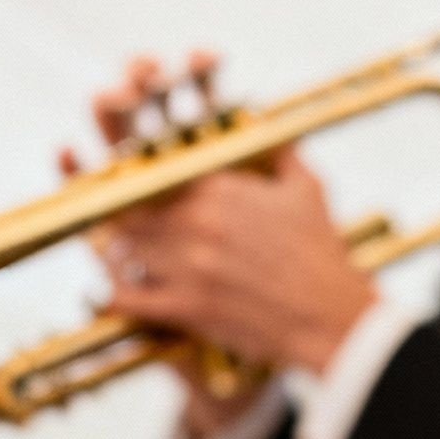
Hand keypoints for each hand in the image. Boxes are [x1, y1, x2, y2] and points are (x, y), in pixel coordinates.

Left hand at [67, 54, 377, 376]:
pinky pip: (128, 298)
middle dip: (117, 213)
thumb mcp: (306, 189)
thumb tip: (261, 123)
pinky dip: (111, 296)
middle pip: (127, 208)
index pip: (151, 170)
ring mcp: (188, 265)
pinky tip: (108, 294)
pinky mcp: (188, 307)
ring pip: (122, 249)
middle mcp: (196, 221)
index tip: (127, 181)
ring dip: (116, 250)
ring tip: (117, 252)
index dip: (131, 176)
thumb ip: (278, 150)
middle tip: (113, 217)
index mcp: (218, 187)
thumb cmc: (321, 253)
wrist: (330, 315)